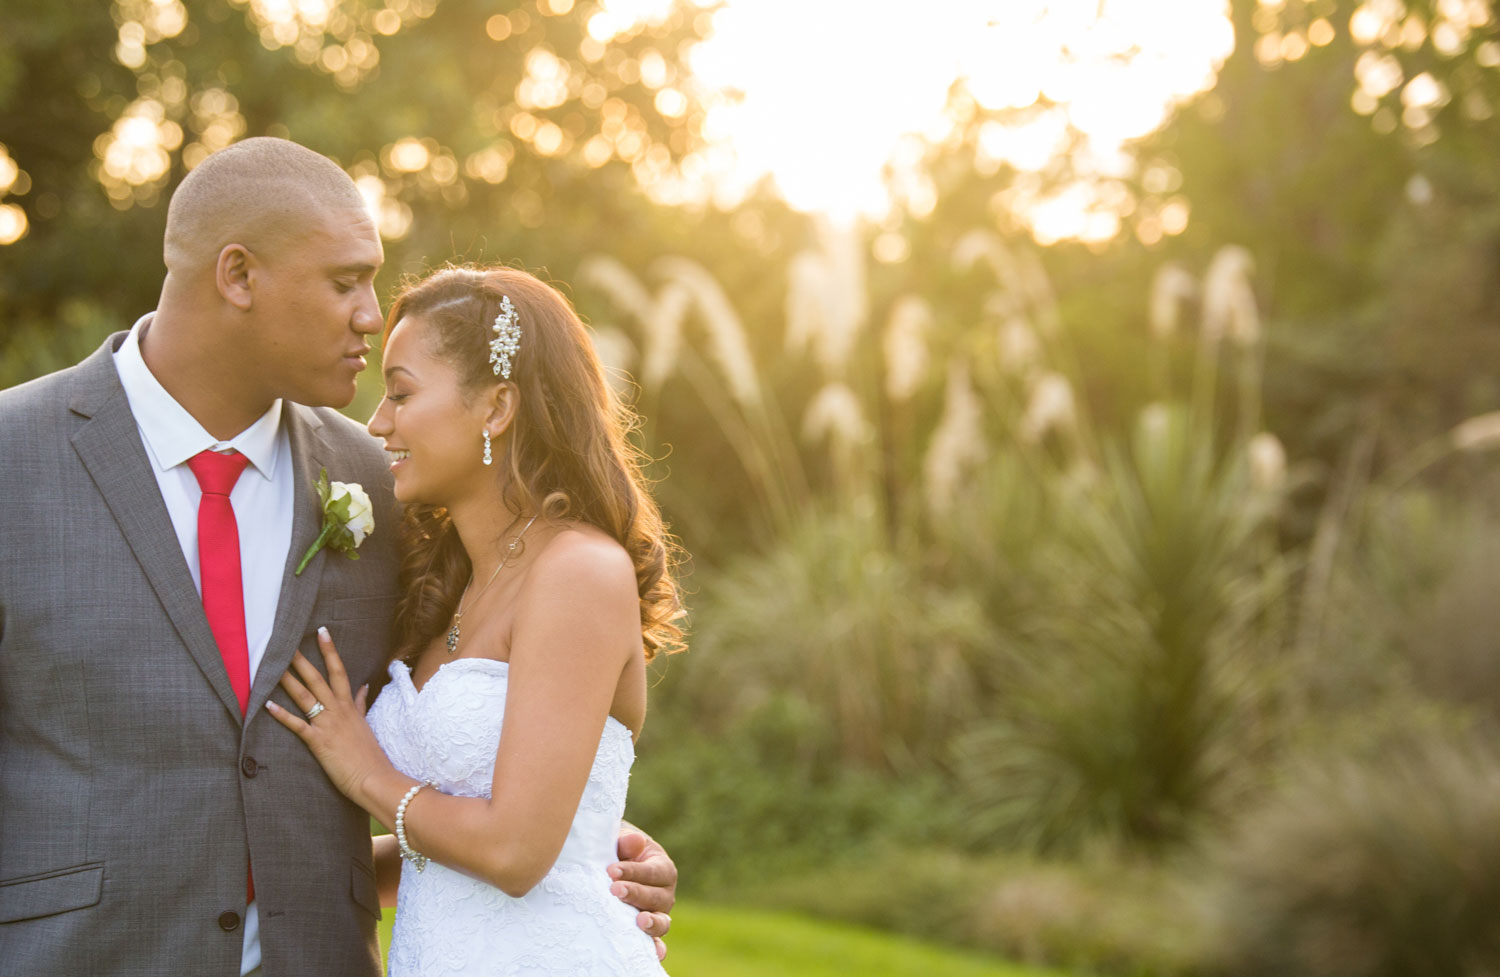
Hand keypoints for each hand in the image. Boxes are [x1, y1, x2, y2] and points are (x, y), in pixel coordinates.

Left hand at [266, 627, 390, 803]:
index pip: (339, 671)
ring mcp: (327, 725)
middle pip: (317, 679)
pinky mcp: (318, 742)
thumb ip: (361, 704)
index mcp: (349, 706)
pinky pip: (297, 725)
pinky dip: (282, 715)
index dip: (330, 650)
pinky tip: (267, 705)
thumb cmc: (370, 755)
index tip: (321, 632)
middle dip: (301, 660)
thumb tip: (364, 685)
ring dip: (288, 682)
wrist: (375, 777)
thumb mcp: (366, 724)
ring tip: (271, 667)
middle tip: (286, 643)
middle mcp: (338, 710)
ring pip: (305, 697)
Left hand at [609, 826, 675, 960]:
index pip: (653, 871)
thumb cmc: (616, 852)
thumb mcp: (620, 840)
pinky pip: (655, 942)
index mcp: (662, 868)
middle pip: (657, 897)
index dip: (634, 871)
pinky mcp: (648, 930)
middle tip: (614, 890)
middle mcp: (665, 893)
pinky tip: (654, 954)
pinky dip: (657, 949)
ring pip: (661, 921)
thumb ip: (627, 841)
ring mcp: (658, 914)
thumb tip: (636, 841)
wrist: (609, 869)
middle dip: (636, 894)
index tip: (611, 870)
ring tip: (638, 921)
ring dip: (651, 922)